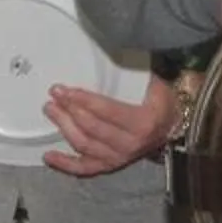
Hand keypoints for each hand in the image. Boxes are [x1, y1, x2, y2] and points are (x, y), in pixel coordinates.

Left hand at [42, 76, 178, 176]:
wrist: (173, 125)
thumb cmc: (163, 101)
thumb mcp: (155, 84)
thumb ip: (133, 73)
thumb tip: (106, 53)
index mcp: (142, 122)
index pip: (105, 111)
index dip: (82, 100)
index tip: (65, 89)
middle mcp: (130, 144)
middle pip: (91, 128)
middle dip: (69, 110)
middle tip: (54, 95)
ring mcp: (119, 157)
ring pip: (84, 145)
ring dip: (64, 128)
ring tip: (51, 110)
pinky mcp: (111, 165)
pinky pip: (85, 169)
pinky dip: (65, 164)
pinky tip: (48, 156)